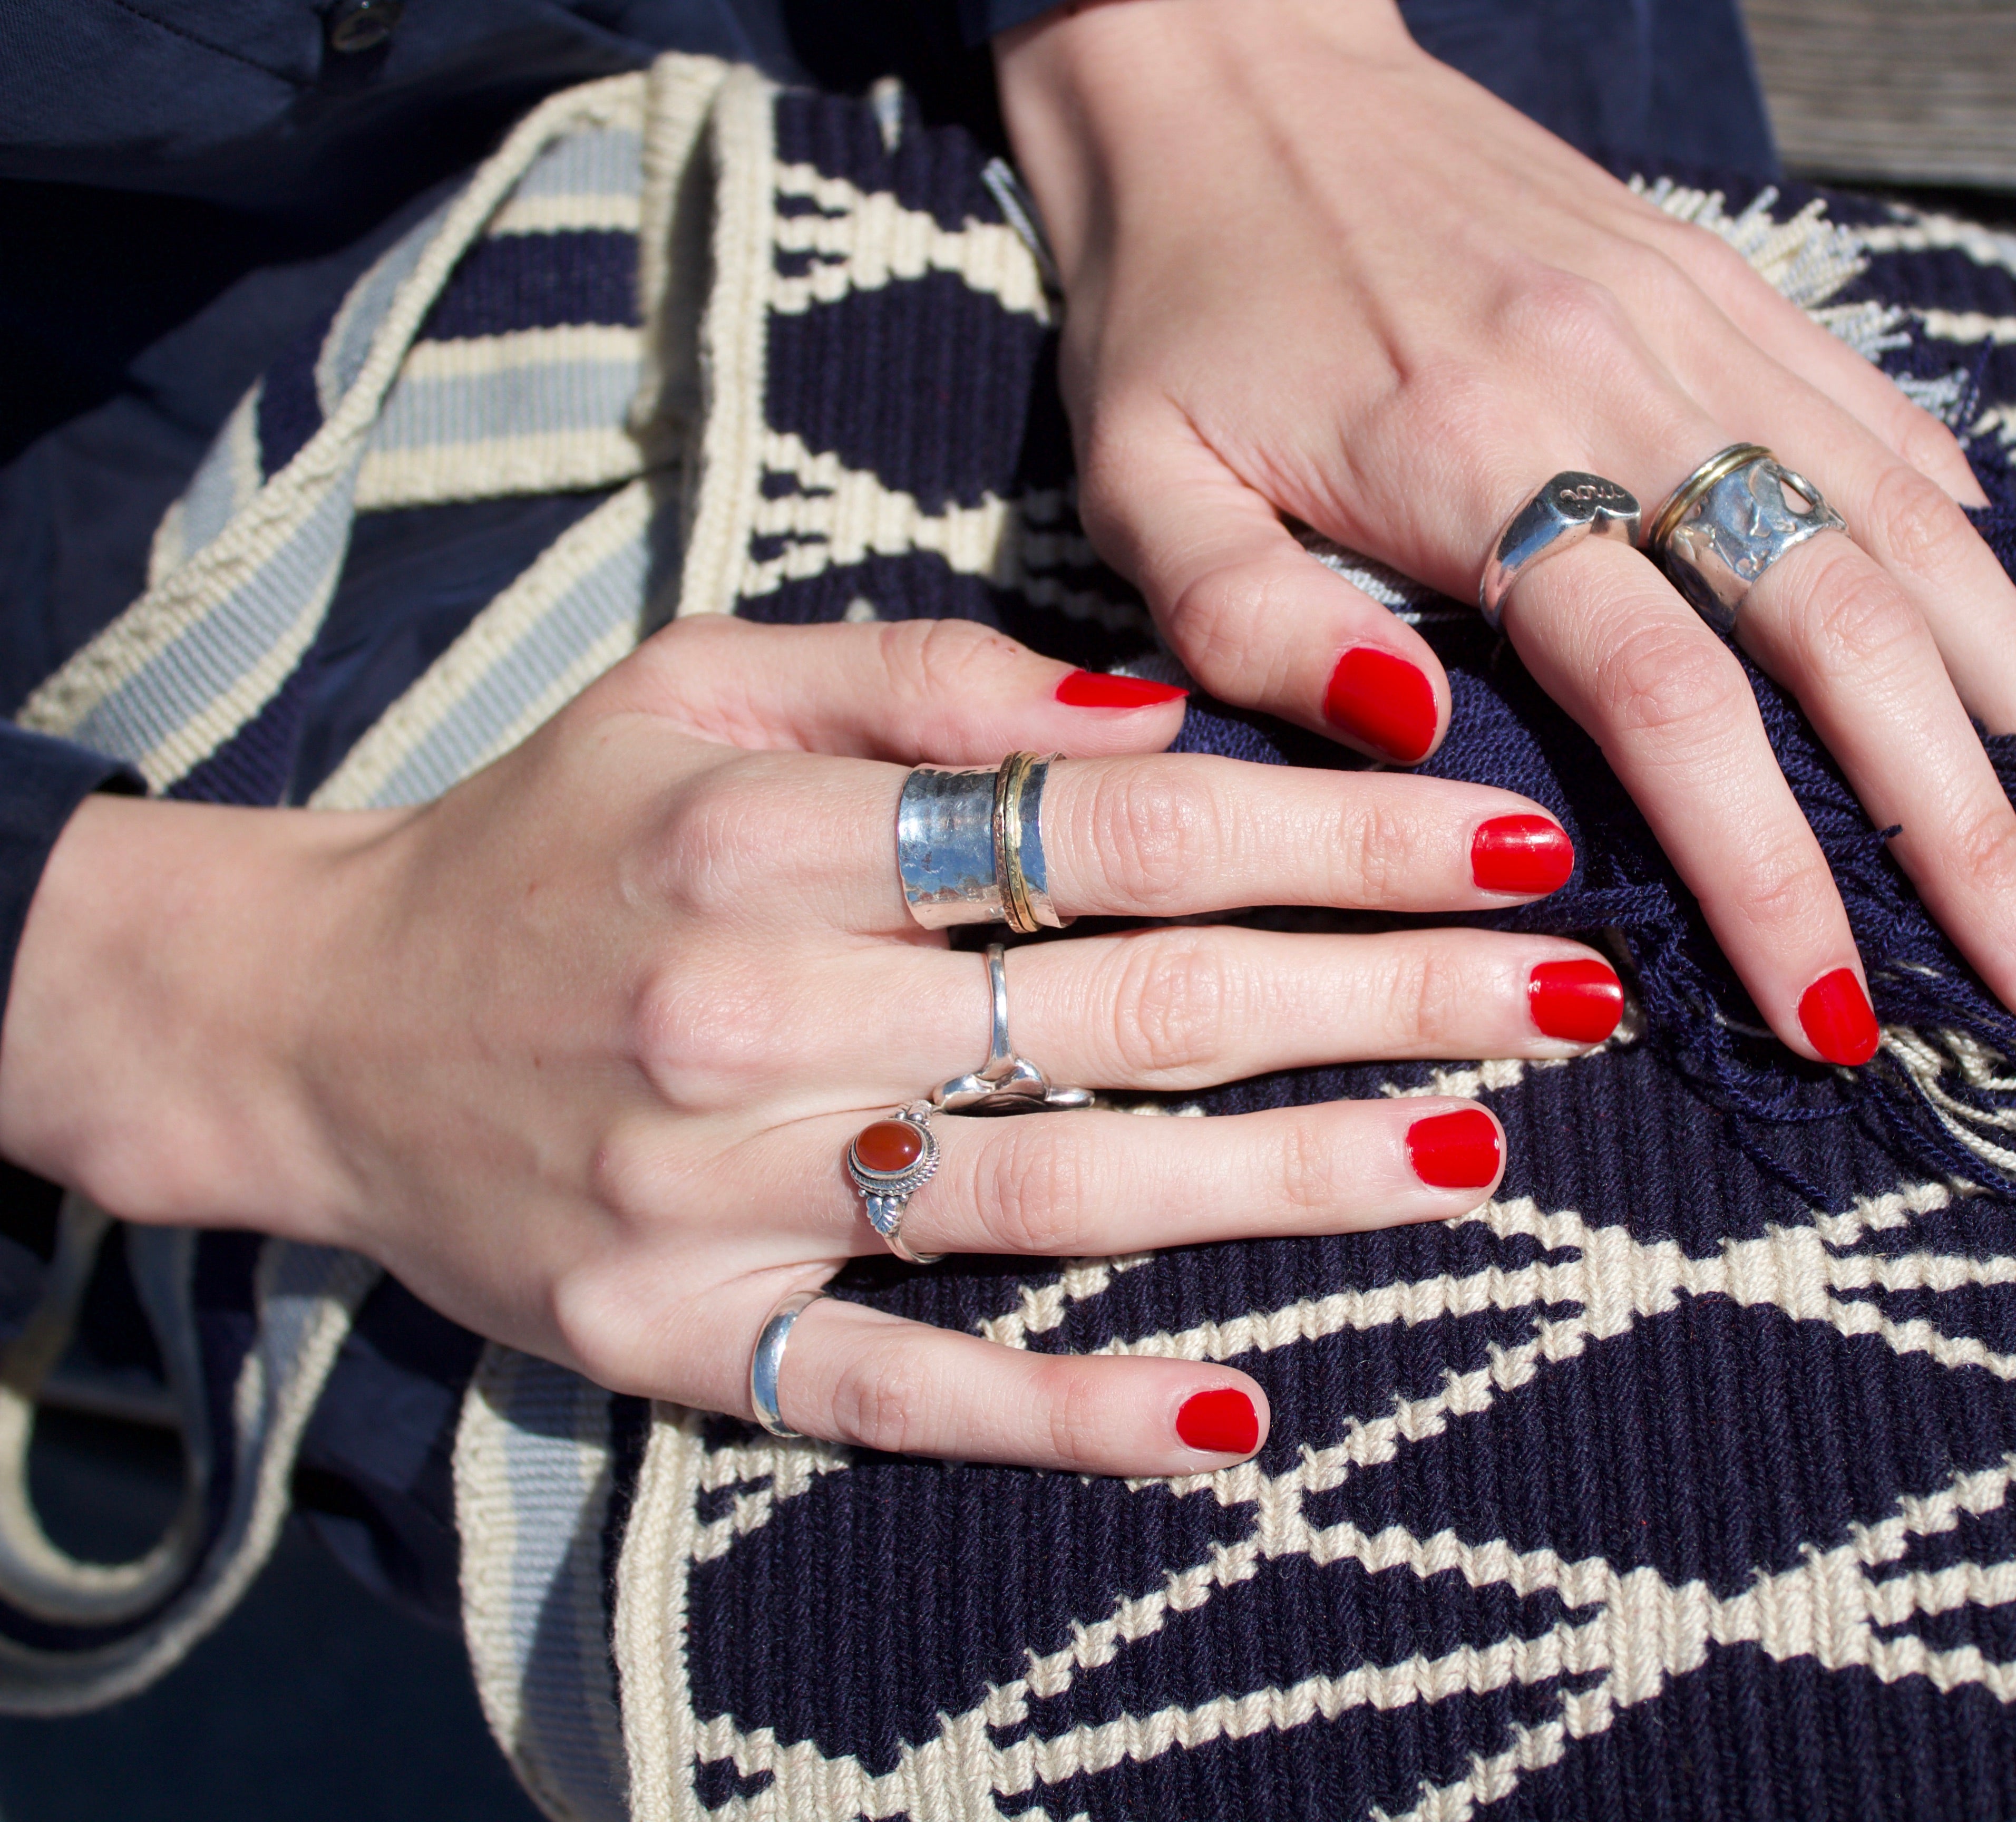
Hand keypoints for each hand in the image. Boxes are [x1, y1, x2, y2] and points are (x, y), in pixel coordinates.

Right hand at [0, 618, 1618, 1473]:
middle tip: (1569, 997)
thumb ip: (922, 672)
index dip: (1335, 838)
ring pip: (1058, 1199)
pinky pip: (902, 1391)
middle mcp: (761, 1015)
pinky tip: (1237, 1421)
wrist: (305, 1019)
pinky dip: (1069, 1414)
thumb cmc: (547, 828)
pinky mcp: (685, 1338)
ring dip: (1287, 1188)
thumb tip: (1157, 711)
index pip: (1122, 831)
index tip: (1511, 840)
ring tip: (1479, 1158)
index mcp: (777, 832)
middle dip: (1377, 1001)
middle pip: (1130, 1012)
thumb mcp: (698, 679)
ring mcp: (724, 1195)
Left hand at [995, 0, 2015, 1063]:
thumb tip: (1420, 737)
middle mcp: (1623, 389)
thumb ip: (1253, 628)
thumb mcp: (1142, 483)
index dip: (1772, 868)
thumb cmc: (1176, 304)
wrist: (1225, 54)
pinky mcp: (1726, 283)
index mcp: (1473, 460)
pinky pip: (1882, 426)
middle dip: (1961, 820)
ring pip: (1907, 526)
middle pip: (1843, 628)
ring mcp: (1698, 326)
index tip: (1835, 1012)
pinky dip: (1972, 550)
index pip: (1672, 702)